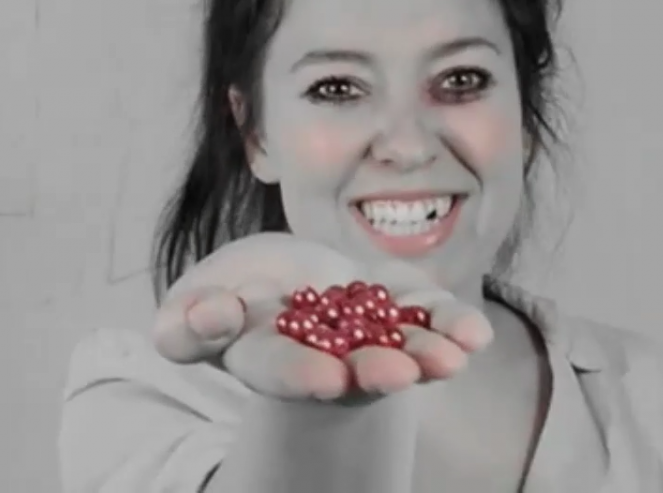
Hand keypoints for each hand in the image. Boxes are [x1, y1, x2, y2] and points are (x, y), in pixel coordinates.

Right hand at [152, 233, 493, 401]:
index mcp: (264, 357)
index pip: (280, 369)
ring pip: (399, 347)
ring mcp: (367, 335)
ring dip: (426, 354)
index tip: (326, 379)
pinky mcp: (400, 307)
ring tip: (452, 360)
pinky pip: (430, 317)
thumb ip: (188, 323)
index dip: (300, 374)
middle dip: (375, 370)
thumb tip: (209, 315)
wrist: (278, 284)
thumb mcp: (190, 308)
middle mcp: (322, 356)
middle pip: (350, 369)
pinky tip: (475, 335)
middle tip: (401, 374)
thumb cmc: (227, 298)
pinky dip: (453, 325)